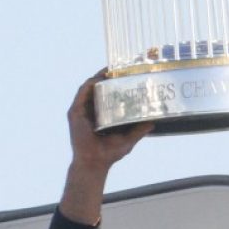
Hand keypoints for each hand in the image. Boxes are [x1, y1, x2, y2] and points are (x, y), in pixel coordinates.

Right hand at [60, 70, 154, 224]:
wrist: (94, 163)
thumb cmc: (109, 154)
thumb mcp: (128, 139)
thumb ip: (139, 130)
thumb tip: (153, 121)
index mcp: (103, 115)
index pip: (110, 94)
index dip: (117, 83)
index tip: (127, 73)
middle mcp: (92, 110)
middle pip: (100, 88)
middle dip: (109, 76)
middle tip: (121, 65)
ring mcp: (83, 111)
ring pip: (90, 88)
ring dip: (99, 77)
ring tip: (110, 68)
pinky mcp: (75, 113)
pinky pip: (82, 94)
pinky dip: (89, 85)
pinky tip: (97, 78)